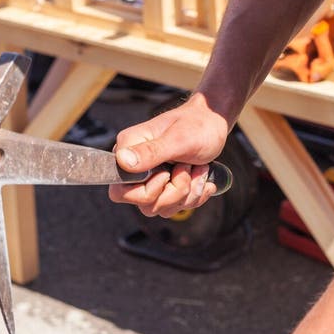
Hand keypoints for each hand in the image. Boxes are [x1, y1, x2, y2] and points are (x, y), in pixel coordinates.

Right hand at [109, 93, 228, 217]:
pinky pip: (174, 207)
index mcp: (128, 150)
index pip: (120, 191)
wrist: (213, 126)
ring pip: (162, 208)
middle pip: (145, 204)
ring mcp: (149, 180)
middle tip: (187, 167)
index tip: (167, 172)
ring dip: (187, 192)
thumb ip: (151, 152)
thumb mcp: (178, 139)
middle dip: (174, 192)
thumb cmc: (197, 127)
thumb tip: (122, 161)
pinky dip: (193, 196)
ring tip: (197, 169)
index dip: (148, 190)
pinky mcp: (163, 189)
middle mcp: (134, 167)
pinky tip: (200, 177)